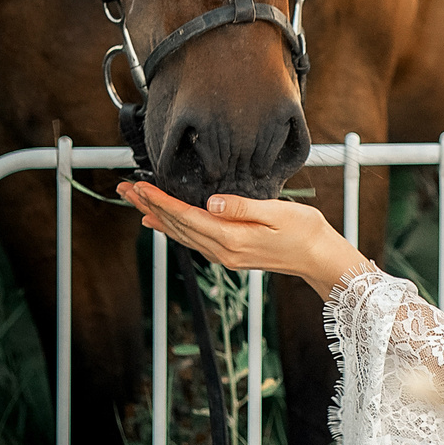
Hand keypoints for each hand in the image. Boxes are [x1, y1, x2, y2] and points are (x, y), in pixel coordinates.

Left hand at [116, 180, 370, 292]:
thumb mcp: (278, 213)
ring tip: (135, 202)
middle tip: (124, 189)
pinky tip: (160, 222)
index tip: (140, 186)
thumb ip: (243, 208)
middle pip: (177, 227)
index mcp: (232, 239)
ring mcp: (225, 256)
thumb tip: (212, 202)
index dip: (160, 201)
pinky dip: (172, 228)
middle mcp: (223, 251)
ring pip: (181, 234)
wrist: (319, 258)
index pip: (187, 217)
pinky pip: (192, 240)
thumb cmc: (305, 231)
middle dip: (148, 206)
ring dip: (156, 216)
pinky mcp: (229, 254)